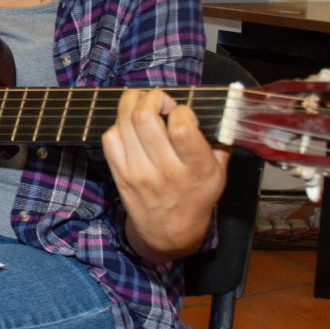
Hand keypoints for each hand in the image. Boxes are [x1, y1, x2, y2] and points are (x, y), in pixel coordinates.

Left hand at [102, 88, 228, 261]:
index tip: (183, 114)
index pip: (180, 127)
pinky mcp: (120, 174)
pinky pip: (109, 137)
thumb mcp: (219, 172)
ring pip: (124, 122)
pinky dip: (119, 124)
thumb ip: (219, 139)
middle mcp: (165, 170)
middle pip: (144, 117)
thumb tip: (217, 108)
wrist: (170, 231)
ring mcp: (138, 172)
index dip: (180, 109)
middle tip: (160, 102)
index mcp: (195, 168)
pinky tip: (131, 126)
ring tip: (143, 103)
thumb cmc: (196, 196)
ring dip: (133, 102)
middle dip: (152, 97)